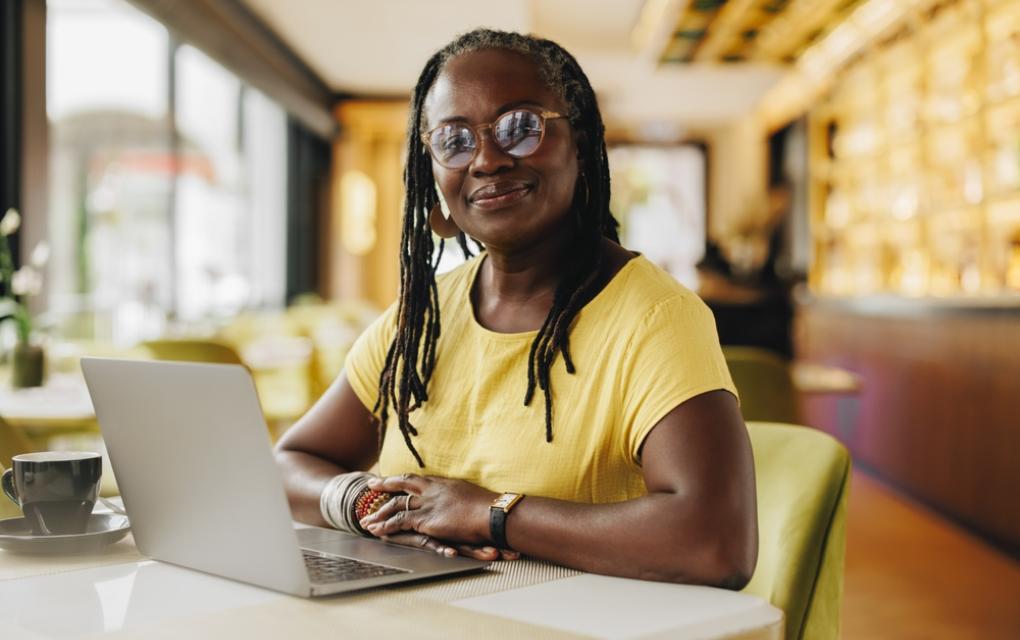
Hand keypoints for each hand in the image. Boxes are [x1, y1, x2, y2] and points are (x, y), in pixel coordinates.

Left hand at [360, 474, 517, 558]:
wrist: (492, 513)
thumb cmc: (488, 506)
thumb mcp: (470, 493)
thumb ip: (458, 494)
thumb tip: (459, 497)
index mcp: (443, 483)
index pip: (416, 478)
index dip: (402, 479)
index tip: (390, 478)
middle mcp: (431, 490)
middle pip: (402, 484)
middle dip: (384, 485)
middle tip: (370, 486)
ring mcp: (427, 504)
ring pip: (396, 505)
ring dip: (380, 512)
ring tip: (366, 518)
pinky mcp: (426, 520)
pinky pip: (399, 522)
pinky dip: (386, 526)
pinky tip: (376, 529)